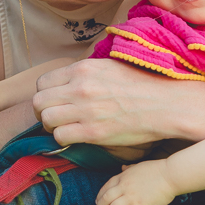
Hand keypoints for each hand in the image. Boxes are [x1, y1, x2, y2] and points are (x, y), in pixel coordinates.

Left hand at [33, 59, 204, 146]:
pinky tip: (76, 137)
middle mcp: (80, 88)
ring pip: (46, 120)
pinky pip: (60, 137)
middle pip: (38, 102)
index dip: (46, 94)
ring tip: (65, 127)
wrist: (166, 104)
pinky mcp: (93, 132)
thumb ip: (86, 72)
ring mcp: (85, 110)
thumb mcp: (110, 66)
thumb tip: (71, 79)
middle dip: (43, 111)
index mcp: (83, 69)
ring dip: (52, 126)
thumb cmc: (142, 84)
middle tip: (56, 117)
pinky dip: (64, 139)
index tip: (55, 101)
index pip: (43, 82)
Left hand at [96, 160, 179, 204]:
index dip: (99, 196)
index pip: (105, 187)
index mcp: (123, 176)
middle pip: (104, 200)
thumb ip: (129, 169)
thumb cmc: (158, 170)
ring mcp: (131, 198)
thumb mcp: (139, 166)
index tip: (98, 202)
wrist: (171, 175)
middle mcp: (124, 187)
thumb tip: (123, 167)